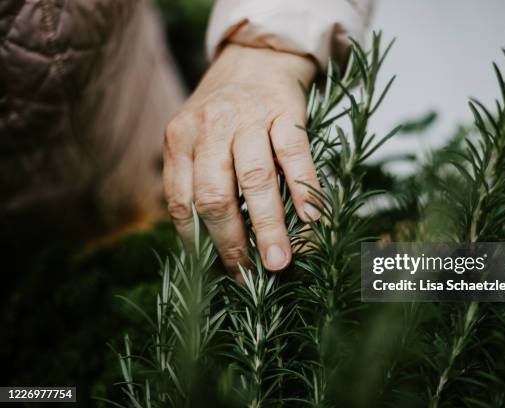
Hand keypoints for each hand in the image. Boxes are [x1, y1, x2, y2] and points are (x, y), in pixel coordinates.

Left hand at [163, 44, 320, 274]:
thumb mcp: (194, 136)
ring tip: (280, 261)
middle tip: (250, 276)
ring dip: (268, 226)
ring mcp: (249, 118)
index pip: (182, 201)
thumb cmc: (224, 111)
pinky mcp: (285, 112)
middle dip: (233, 242)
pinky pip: (295, 155)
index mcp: (180, 139)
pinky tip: (313, 219)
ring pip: (255, 179)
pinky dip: (304, 189)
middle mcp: (210, 127)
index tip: (218, 271)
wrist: (255, 58)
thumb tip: (208, 246)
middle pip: (215, 195)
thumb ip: (194, 178)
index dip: (199, 242)